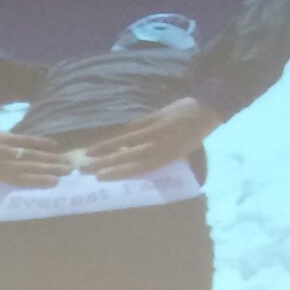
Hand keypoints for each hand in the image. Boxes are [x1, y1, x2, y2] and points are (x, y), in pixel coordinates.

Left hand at [0, 126, 71, 186]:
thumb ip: (11, 180)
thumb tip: (34, 189)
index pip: (22, 180)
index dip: (39, 181)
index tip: (56, 182)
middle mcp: (1, 163)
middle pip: (30, 167)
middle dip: (50, 169)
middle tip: (67, 170)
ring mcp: (4, 148)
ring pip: (31, 154)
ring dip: (50, 157)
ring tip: (64, 161)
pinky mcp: (7, 136)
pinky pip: (26, 139)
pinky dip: (41, 142)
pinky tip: (54, 145)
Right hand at [81, 98, 222, 178]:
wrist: (204, 112)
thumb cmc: (193, 137)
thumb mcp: (179, 153)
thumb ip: (159, 158)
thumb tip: (135, 161)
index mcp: (167, 157)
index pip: (138, 168)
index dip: (118, 173)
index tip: (101, 177)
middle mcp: (159, 145)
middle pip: (127, 156)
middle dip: (104, 163)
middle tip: (85, 168)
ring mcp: (154, 130)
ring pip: (125, 141)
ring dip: (105, 147)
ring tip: (89, 153)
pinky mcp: (152, 117)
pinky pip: (131, 128)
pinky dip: (118, 134)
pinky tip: (105, 140)